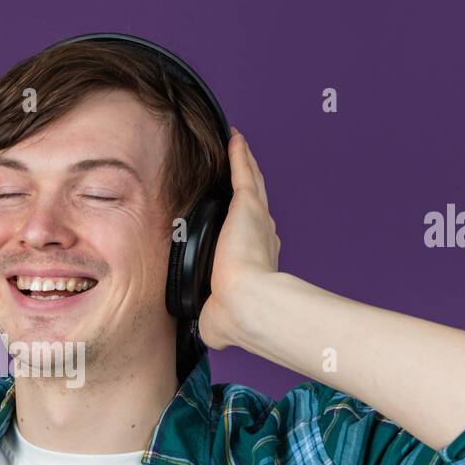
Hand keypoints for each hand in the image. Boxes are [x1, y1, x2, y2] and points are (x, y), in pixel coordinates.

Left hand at [196, 127, 280, 350]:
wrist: (247, 305)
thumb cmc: (235, 316)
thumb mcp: (216, 317)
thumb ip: (210, 315)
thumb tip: (203, 327)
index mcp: (254, 262)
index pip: (249, 238)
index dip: (244, 226)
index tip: (239, 221)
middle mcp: (261, 236)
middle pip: (252, 205)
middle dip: (248, 189)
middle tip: (242, 171)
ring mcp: (256, 219)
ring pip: (250, 184)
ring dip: (245, 165)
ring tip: (239, 148)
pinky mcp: (247, 205)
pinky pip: (242, 171)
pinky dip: (240, 154)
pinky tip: (235, 138)